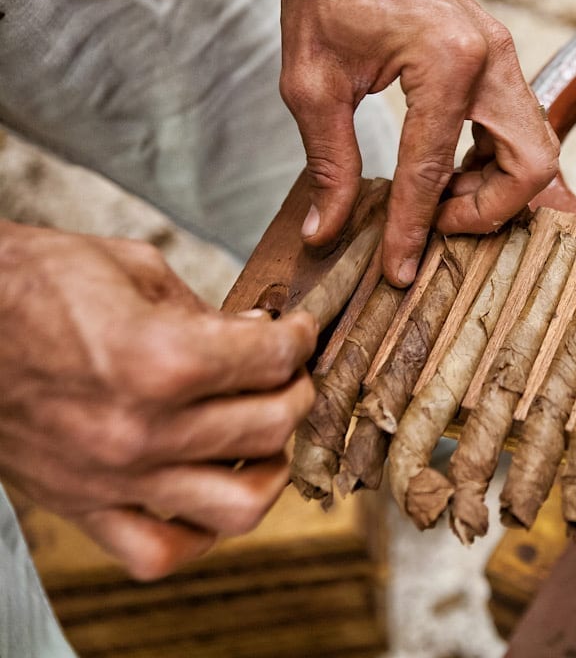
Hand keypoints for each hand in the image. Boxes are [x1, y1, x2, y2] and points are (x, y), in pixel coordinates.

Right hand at [0, 223, 317, 579]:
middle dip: (294, 391)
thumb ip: (207, 310)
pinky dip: (201, 532)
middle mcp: (143, 430)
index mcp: (159, 360)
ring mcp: (115, 479)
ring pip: (240, 506)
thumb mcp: (134, 268)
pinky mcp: (84, 508)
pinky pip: (162, 551)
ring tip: (263, 440)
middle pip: (271, 427)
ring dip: (269, 470)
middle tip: (286, 375)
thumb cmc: (33, 286)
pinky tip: (209, 491)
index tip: (297, 332)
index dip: (298, 338)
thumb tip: (259, 332)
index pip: (274, 360)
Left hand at [269, 0, 558, 286]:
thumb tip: (329, 229)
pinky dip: (493, 161)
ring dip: (496, 187)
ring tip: (438, 197)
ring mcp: (504, 58)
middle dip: (489, 211)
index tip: (400, 270)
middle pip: (530, 165)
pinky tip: (447, 168)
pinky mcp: (499, 59)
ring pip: (536, 148)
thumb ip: (329, 163)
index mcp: (447, 62)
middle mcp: (492, 61)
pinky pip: (519, 127)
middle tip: (438, 223)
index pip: (434, 170)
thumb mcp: (312, 81)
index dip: (414, 229)